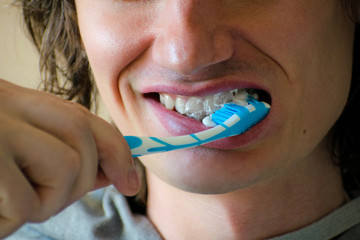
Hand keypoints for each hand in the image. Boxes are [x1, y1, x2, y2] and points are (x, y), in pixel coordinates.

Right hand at [0, 79, 139, 237]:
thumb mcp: (16, 155)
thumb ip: (62, 155)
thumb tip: (117, 173)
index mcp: (10, 100)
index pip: (80, 117)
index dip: (115, 148)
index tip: (129, 179)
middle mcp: (4, 104)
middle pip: (83, 135)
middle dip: (86, 177)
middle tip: (48, 198)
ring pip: (68, 168)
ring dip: (47, 200)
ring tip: (6, 203)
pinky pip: (29, 202)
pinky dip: (14, 218)